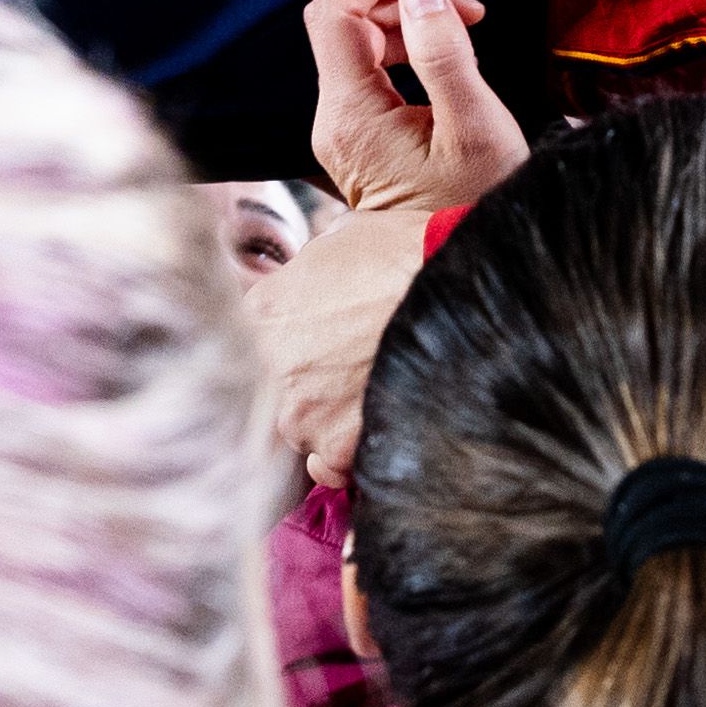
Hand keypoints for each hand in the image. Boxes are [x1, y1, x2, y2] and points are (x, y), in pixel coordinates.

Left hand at [250, 203, 430, 484]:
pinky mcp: (335, 448)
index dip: (287, 349)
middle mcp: (265, 365)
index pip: (249, 345)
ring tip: (372, 395)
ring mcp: (298, 411)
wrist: (456, 292)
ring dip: (328, 421)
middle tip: (349, 372)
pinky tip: (374, 429)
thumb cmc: (405, 254)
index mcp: (260, 310)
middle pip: (272, 393)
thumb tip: (306, 281)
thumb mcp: (339, 238)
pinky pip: (331, 468)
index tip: (315, 348)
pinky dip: (349, 456)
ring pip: (301, 431)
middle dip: (307, 386)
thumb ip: (305, 271)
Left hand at [301, 0, 527, 212]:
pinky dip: (403, 51)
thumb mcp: (475, 128)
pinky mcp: (358, 140)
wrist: (459, 264)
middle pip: (344, 22)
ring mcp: (342, 132)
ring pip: (355, 45)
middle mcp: (334, 120)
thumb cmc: (476, 206)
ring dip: (406, 23)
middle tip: (466, 9)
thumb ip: (445, 55)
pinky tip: (444, 58)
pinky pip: (368, 73)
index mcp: (352, 113)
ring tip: (464, 28)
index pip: (335, 12)